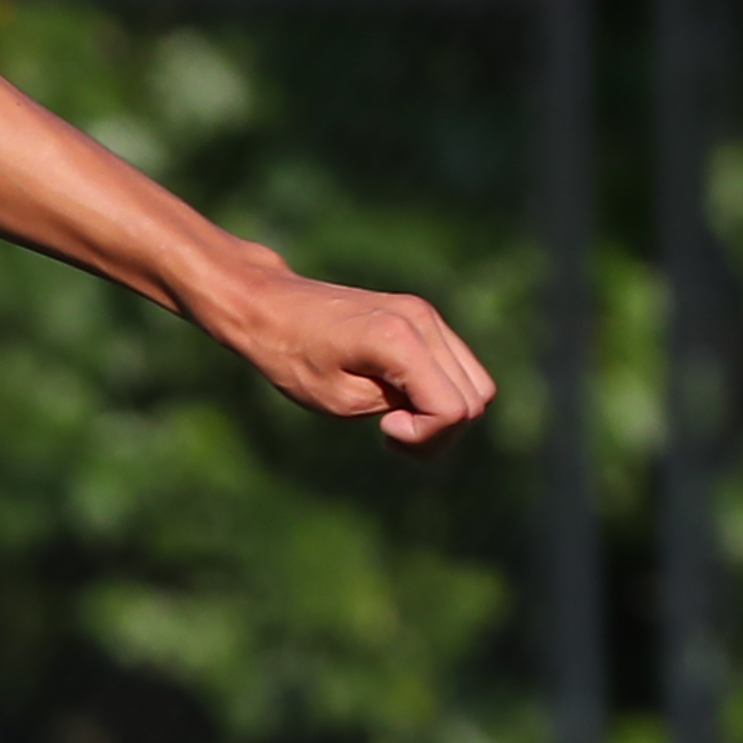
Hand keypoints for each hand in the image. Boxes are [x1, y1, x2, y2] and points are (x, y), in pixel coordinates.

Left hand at [201, 265, 494, 446]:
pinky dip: (440, 391)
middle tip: (388, 430)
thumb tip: (440, 411)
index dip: (426, 436)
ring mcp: (426, 314)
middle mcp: (422, 320)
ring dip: (444, 411)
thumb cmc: (291, 356)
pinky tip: (398, 398)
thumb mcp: (341, 400)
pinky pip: (458, 367)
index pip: (454, 409)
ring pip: (476, 384)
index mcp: (400, 340)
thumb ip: (401, 409)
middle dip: (440, 429)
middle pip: (475, 399)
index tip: (383, 429)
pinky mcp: (421, 316)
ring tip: (394, 416)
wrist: (266, 306)